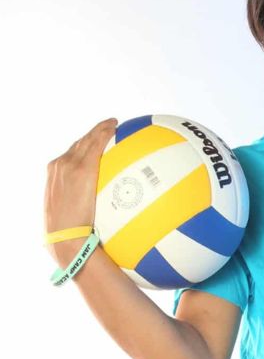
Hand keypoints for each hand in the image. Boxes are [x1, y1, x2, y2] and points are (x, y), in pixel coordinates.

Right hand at [44, 117, 117, 255]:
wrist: (64, 235)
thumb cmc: (68, 230)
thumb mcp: (69, 210)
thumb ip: (79, 199)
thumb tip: (95, 204)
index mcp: (54, 172)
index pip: (72, 152)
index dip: (85, 142)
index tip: (96, 138)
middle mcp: (60, 164)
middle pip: (80, 142)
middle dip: (94, 132)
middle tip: (109, 125)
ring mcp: (70, 165)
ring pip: (87, 140)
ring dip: (101, 129)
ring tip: (113, 123)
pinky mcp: (82, 169)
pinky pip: (96, 145)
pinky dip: (104, 134)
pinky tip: (115, 129)